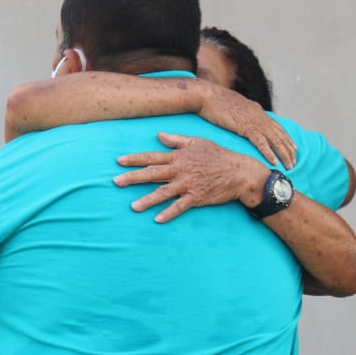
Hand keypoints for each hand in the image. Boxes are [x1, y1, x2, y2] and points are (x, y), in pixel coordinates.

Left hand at [115, 132, 267, 222]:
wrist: (239, 171)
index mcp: (179, 157)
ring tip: (133, 206)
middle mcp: (181, 170)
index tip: (119, 161)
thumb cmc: (219, 155)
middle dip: (133, 178)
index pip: (152, 157)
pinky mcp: (197, 197)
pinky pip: (180, 206)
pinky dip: (169, 213)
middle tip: (116, 182)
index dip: (135, 159)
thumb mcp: (197, 142)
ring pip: (164, 192)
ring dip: (147, 199)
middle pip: (153, 174)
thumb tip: (158, 134)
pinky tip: (157, 219)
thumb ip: (176, 140)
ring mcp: (188, 184)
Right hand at [196, 82, 295, 168]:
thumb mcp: (233, 108)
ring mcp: (253, 121)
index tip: (293, 148)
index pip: (276, 126)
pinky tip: (274, 162)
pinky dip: (269, 152)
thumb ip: (241, 115)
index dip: (286, 138)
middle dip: (288, 149)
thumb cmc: (214, 102)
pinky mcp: (245, 126)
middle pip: (279, 134)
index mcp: (256, 110)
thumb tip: (242, 122)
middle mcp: (259, 115)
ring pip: (274, 140)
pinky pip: (261, 142)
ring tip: (290, 165)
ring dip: (283, 154)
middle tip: (295, 161)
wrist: (206, 95)